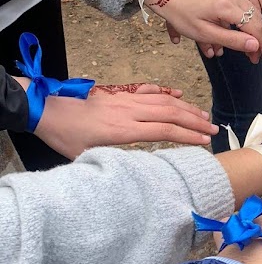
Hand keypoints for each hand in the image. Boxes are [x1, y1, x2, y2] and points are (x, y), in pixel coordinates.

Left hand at [33, 82, 217, 157]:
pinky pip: (148, 91)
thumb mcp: (87, 156)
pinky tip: (177, 95)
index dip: (188, 136)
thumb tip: (136, 171)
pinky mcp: (118, 95)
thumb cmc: (63, 135)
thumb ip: (114, 162)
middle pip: (170, 113)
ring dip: (186, 108)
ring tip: (203, 115)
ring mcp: (124, 100)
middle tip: (214, 129)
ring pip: (163, 101)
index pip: (165, 130)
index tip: (205, 141)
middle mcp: (128, 111)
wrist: (45, 108)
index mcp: (123, 130)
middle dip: (195, 121)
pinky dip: (165, 93)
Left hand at [146, 0, 261, 62]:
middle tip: (254, 57)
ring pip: (251, 13)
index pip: (255, 28)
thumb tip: (256, 46)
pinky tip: (240, 32)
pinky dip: (244, 21)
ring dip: (251, 31)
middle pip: (256, 20)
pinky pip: (244, 6)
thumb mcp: (204, 33)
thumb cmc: (182, 14)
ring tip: (248, 47)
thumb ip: (232, 40)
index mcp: (226, 5)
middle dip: (257, 40)